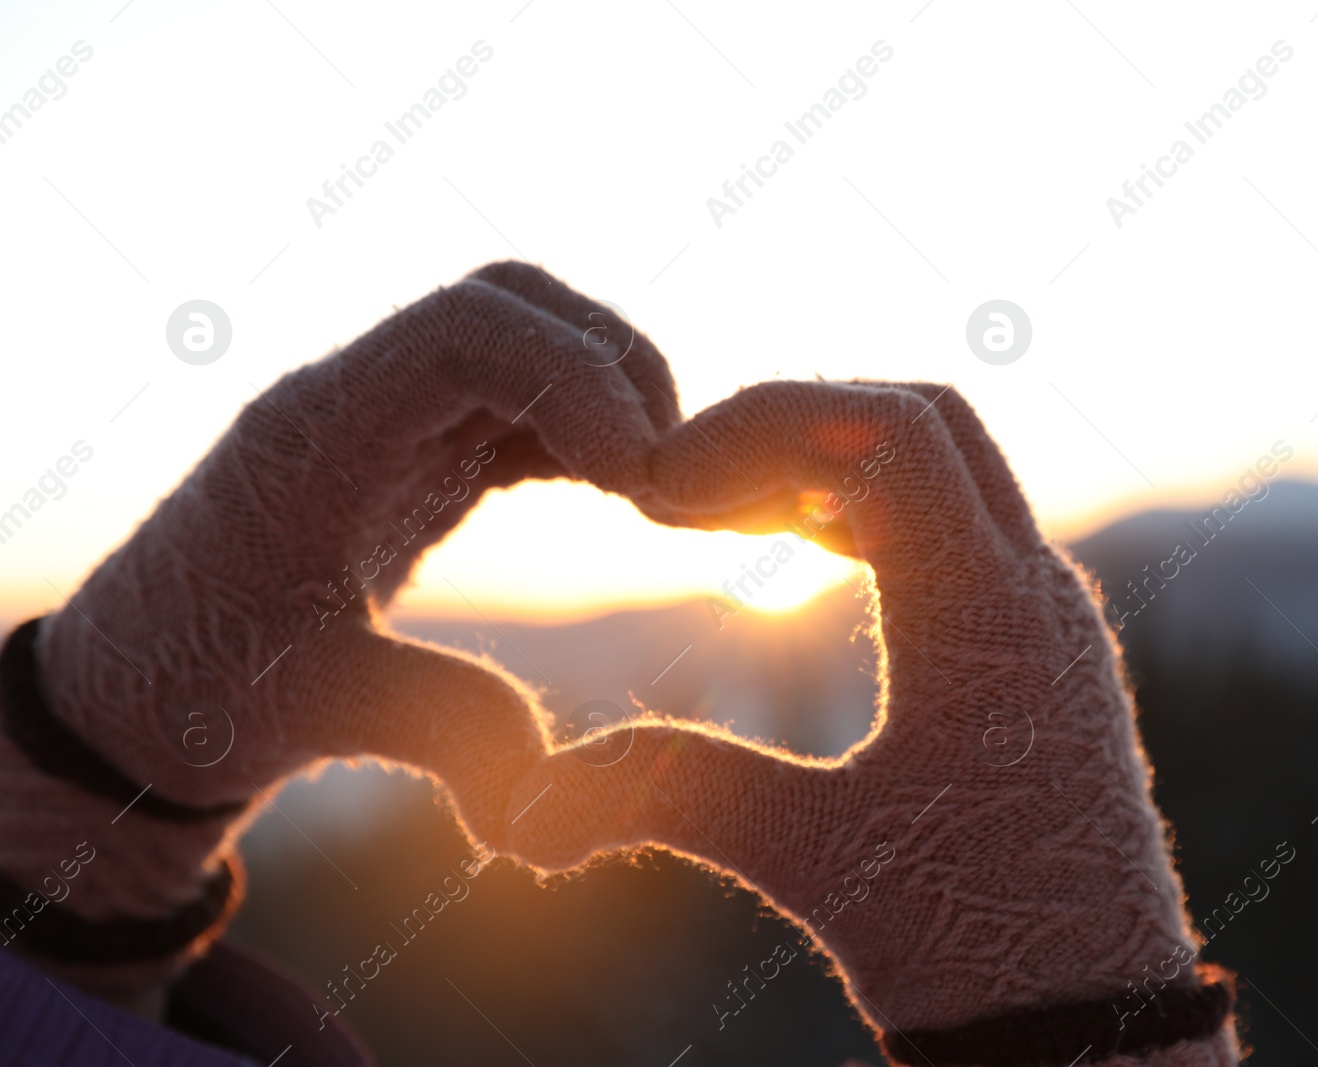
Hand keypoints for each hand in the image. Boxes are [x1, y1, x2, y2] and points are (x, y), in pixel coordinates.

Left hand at [4, 262, 676, 983]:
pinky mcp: (414, 456)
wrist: (141, 690)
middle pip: (507, 306)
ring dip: (607, 392)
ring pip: (522, 342)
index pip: (462, 331)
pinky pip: (517, 403)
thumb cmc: (202, 691)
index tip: (643, 469)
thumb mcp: (313, 712)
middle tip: (671, 473)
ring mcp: (389, 422)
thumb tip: (545, 782)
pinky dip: (585, 429)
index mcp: (319, 433)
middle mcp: (356, 401)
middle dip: (609, 367)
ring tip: (663, 485)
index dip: (573, 374)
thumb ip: (437, 727)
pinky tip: (626, 492)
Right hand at [507, 380, 1238, 1065]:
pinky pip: (964, 534)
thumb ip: (669, 795)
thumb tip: (524, 802)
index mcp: (986, 614)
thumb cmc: (974, 949)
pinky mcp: (1045, 656)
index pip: (885, 429)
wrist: (1098, 1030)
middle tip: (686, 490)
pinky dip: (877, 519)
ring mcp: (1052, 621)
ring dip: (833, 471)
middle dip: (794, 428)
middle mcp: (1038, 593)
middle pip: (922, 424)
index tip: (663, 491)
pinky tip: (801, 559)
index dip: (759, 424)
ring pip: (948, 476)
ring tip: (720, 518)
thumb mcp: (810, 857)